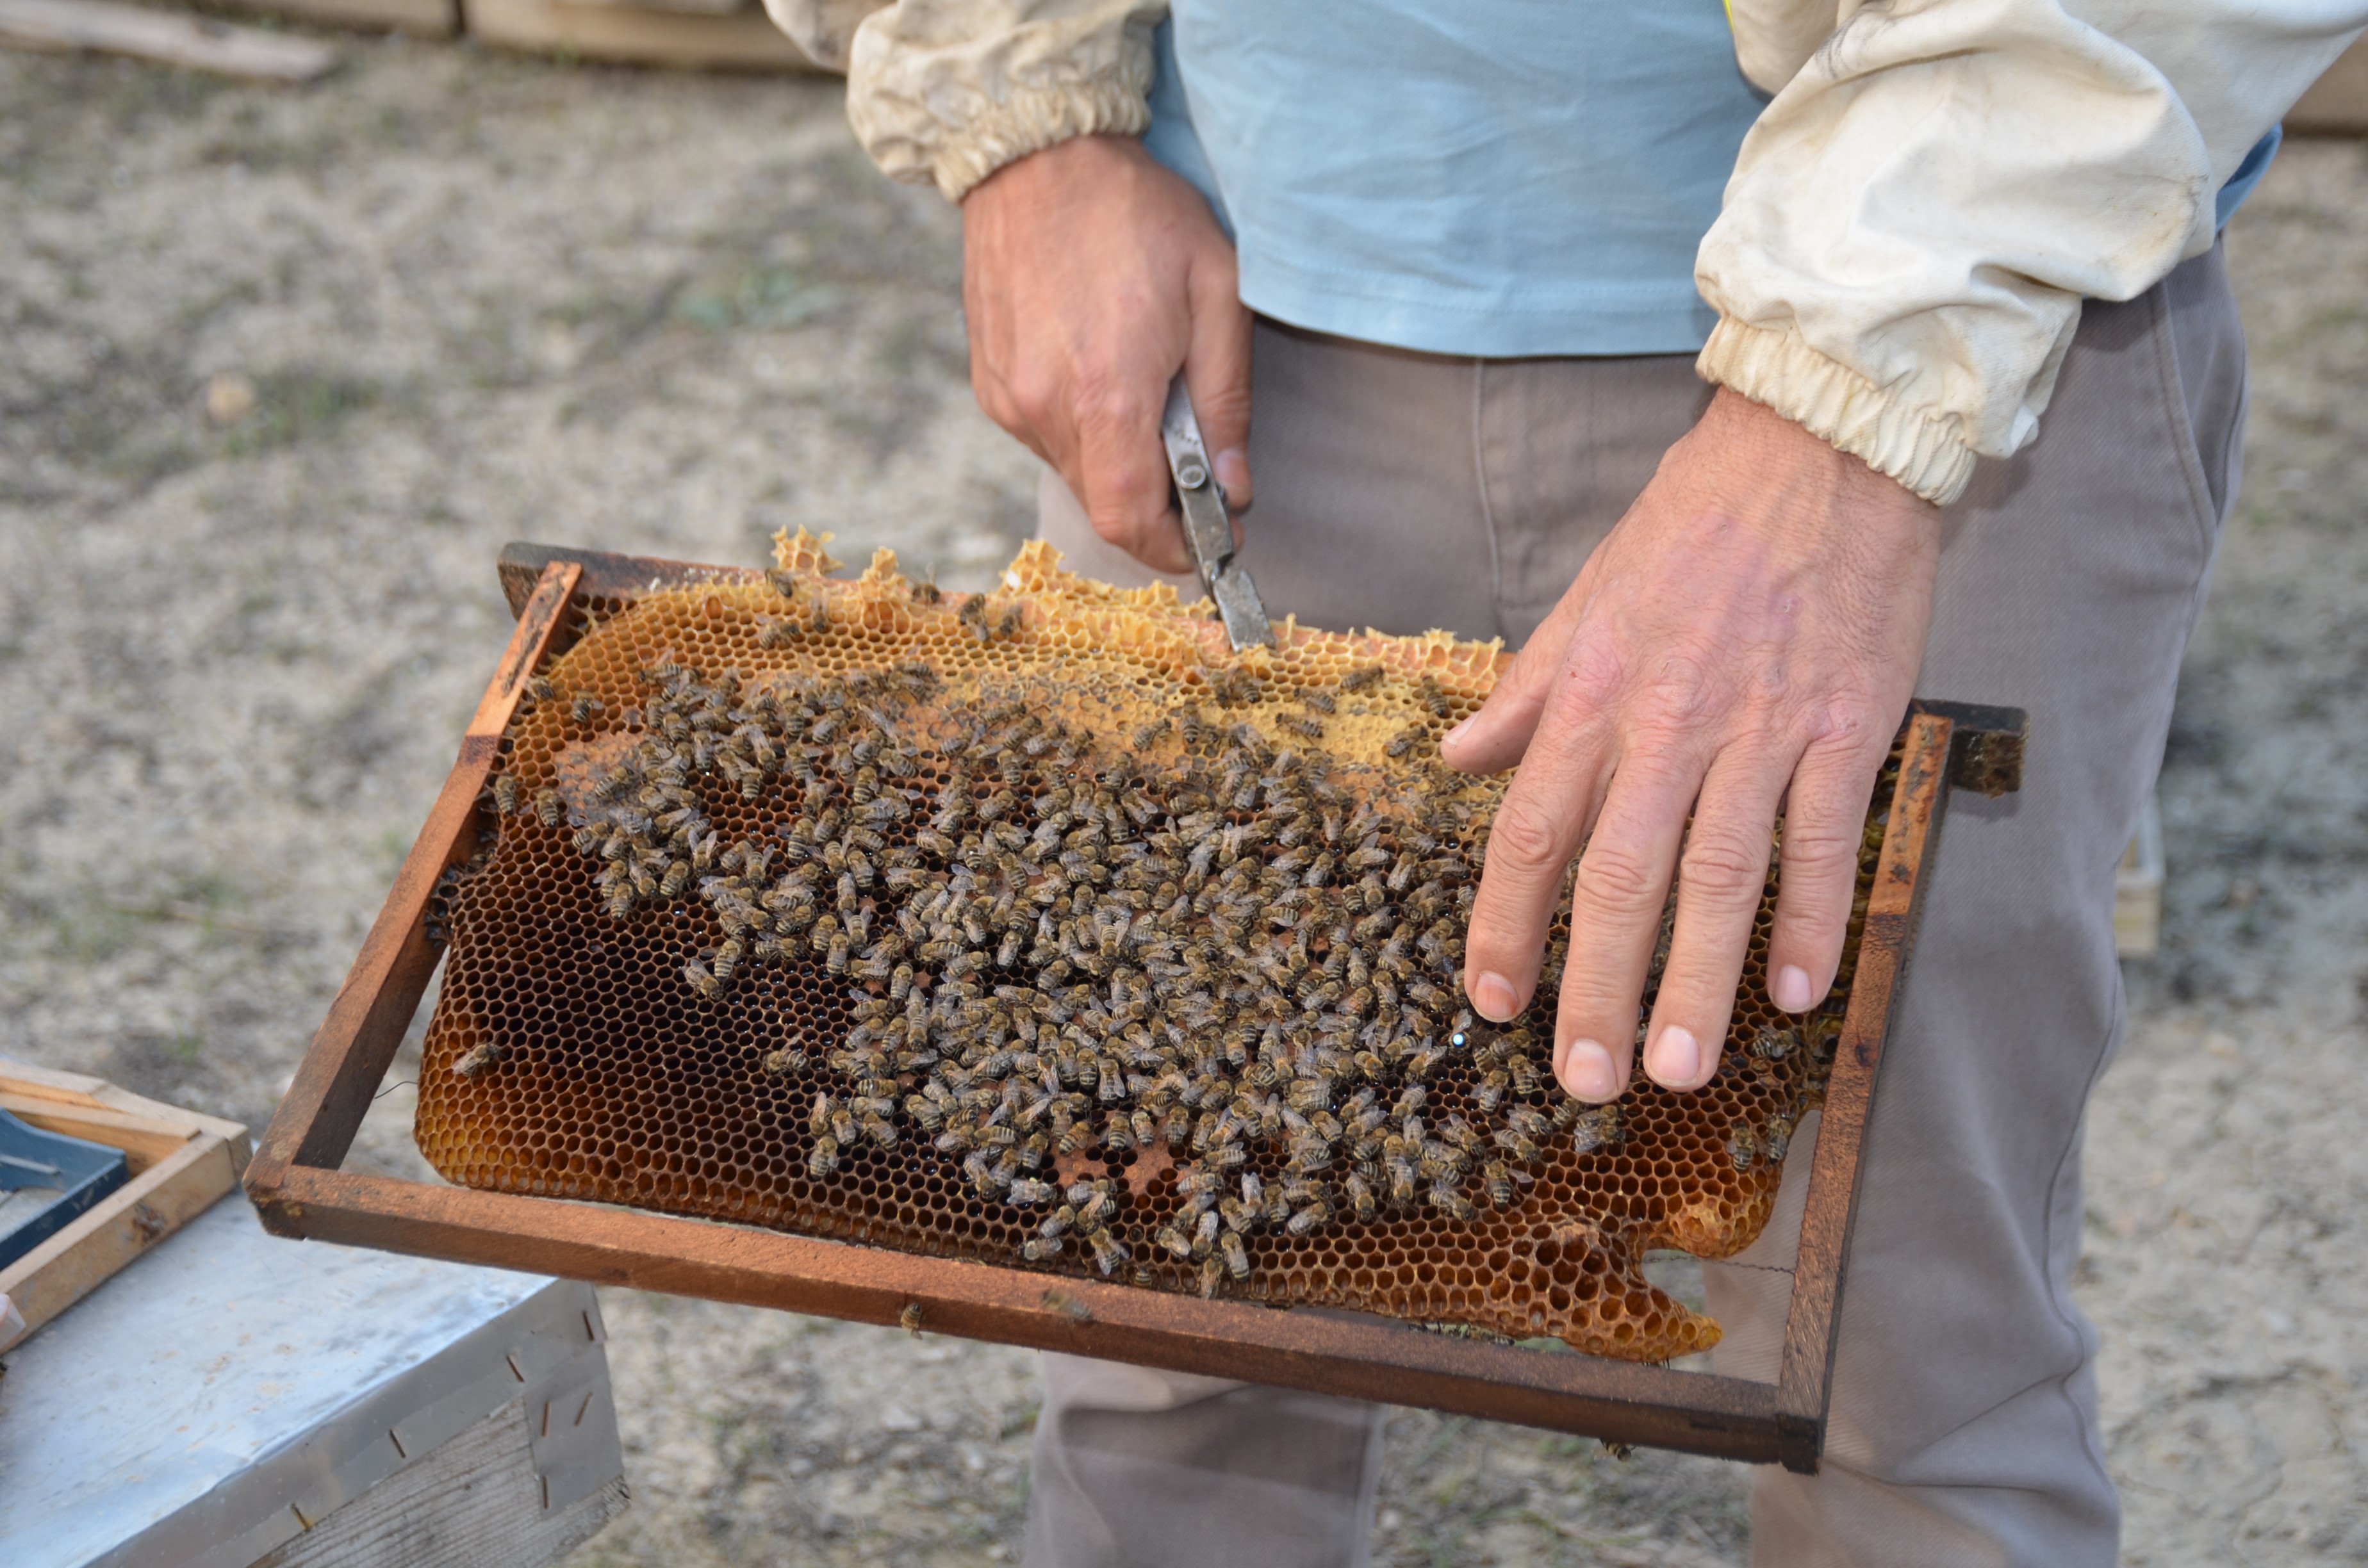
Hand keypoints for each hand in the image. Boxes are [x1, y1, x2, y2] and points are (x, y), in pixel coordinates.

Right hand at [961, 135, 1250, 574]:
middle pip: (1104, 505)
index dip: (1174, 549)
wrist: (1037, 156)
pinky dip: (1084, 426)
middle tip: (1198, 460)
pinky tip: (1101, 367)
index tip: (1210, 542)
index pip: (1131, 519)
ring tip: (1146, 387)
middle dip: (1157, 502)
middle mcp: (1045, 407)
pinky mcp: (990, 383)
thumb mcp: (1216, 294)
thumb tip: (1234, 488)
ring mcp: (1009, 399)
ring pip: (1076, 472)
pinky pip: (1046, 436)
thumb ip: (1226, 403)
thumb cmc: (1136, 214)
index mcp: (1107, 393)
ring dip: (1120, 459)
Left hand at [1440, 388, 1940, 1101]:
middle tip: (1586, 1083)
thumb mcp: (1588, 598)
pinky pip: (1824, 840)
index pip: (1531, 828)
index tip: (1489, 1001)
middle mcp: (1668, 720)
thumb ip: (1529, 690)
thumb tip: (1460, 753)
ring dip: (1697, 980)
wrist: (1821, 449)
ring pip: (1719, 875)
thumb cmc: (1696, 527)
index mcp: (1593, 691)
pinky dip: (1813, 918)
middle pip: (1619, 876)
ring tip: (1677, 1070)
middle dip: (1596, 988)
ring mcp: (1760, 727)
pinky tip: (1799, 990)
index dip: (1505, 922)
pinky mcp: (1845, 726)